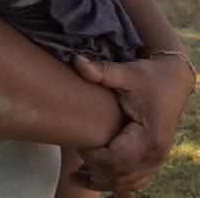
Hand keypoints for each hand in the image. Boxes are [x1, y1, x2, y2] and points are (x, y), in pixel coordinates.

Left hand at [68, 53, 191, 193]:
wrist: (172, 80)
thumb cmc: (149, 77)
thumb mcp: (127, 73)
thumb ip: (102, 71)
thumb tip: (76, 61)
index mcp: (149, 139)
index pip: (115, 161)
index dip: (92, 156)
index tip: (76, 141)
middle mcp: (155, 155)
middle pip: (119, 177)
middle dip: (93, 170)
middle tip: (73, 151)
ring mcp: (155, 161)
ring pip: (125, 184)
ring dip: (101, 180)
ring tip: (75, 175)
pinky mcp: (152, 160)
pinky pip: (132, 181)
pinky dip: (113, 182)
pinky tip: (92, 177)